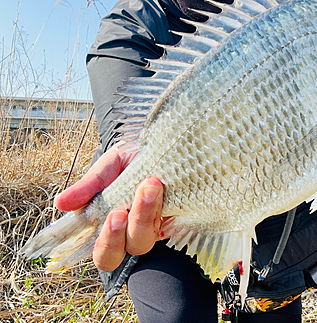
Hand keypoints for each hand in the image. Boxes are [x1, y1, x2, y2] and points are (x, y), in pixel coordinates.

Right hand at [54, 145, 163, 271]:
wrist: (157, 144)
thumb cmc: (128, 160)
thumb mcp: (107, 168)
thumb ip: (88, 186)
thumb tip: (61, 204)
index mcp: (109, 226)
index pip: (102, 252)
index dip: (103, 245)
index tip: (109, 218)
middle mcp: (130, 232)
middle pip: (122, 253)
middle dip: (118, 235)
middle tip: (119, 210)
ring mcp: (154, 226)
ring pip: (144, 239)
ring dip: (143, 215)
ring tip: (148, 185)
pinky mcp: (175, 218)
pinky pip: (168, 223)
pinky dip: (161, 206)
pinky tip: (160, 187)